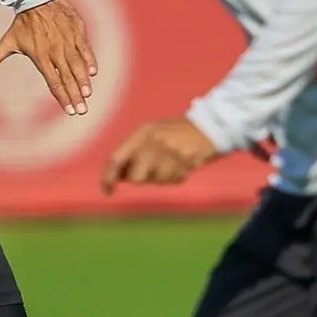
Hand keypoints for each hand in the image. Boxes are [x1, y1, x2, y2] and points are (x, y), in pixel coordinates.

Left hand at [0, 0, 96, 115]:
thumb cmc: (22, 23)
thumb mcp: (7, 42)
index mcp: (40, 56)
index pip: (53, 82)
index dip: (62, 98)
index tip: (69, 111)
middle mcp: (56, 51)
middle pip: (67, 78)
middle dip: (75, 96)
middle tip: (82, 111)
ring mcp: (68, 42)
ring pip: (78, 65)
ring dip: (84, 81)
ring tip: (87, 95)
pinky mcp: (77, 33)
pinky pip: (86, 50)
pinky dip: (90, 61)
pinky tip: (93, 73)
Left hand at [101, 116, 219, 194]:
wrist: (209, 126)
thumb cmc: (174, 132)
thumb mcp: (150, 134)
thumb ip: (133, 151)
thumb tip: (117, 176)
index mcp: (141, 133)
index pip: (116, 158)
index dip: (108, 177)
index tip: (106, 190)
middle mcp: (153, 142)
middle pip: (136, 177)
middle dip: (140, 179)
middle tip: (150, 171)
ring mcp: (171, 152)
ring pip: (156, 180)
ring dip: (162, 177)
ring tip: (170, 163)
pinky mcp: (187, 161)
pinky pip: (174, 179)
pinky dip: (175, 176)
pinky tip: (181, 164)